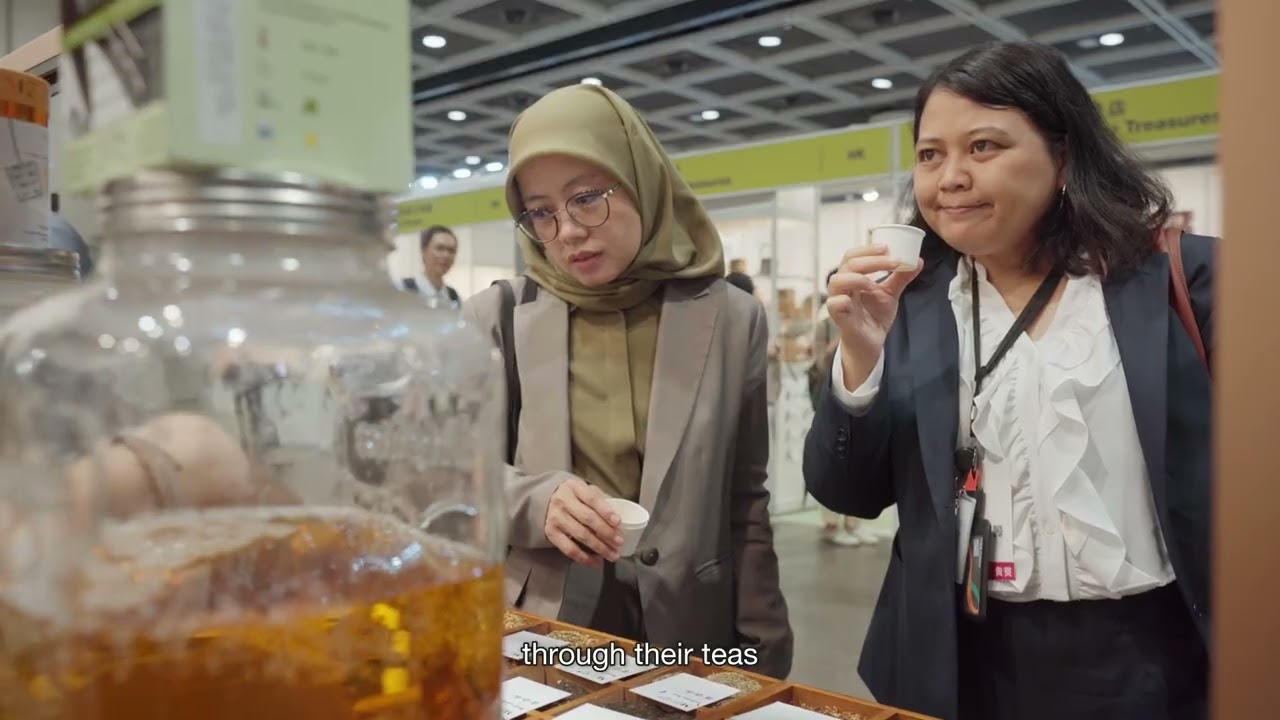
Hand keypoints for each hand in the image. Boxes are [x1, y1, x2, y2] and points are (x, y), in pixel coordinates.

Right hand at [545, 477, 622, 568]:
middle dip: (606, 532)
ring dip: (599, 547)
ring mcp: (556, 518)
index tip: (618, 522)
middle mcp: (563, 501)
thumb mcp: (587, 490)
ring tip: (613, 555)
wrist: (548, 501)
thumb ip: (602, 500)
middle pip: (587, 518)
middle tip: (619, 542)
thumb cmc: (575, 497)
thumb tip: (621, 516)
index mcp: (575, 487)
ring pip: (580, 535)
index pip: (592, 498)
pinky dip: (584, 558)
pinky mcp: (551, 533)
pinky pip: (569, 549)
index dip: (605, 511)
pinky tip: (597, 562)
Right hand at [826, 244, 922, 381]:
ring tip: (875, 283)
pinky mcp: (839, 318)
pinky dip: (842, 299)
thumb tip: (917, 260)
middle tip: (892, 260)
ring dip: (857, 277)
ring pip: (837, 281)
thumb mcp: (890, 294)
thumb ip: (900, 277)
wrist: (871, 343)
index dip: (867, 249)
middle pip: (848, 264)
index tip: (887, 247)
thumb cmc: (874, 316)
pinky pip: (833, 304)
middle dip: (870, 260)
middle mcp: (843, 287)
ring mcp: (839, 301)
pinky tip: (855, 299)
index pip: (853, 256)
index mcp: (852, 277)